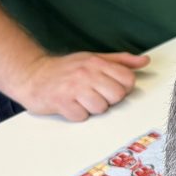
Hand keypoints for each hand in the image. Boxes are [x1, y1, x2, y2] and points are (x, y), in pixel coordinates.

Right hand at [12, 51, 148, 121]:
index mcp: (97, 62)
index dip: (123, 87)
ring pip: (101, 108)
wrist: (31, 74)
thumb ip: (120, 61)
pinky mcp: (61, 102)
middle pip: (117, 95)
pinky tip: (70, 104)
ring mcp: (73, 88)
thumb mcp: (93, 59)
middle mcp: (86, 73)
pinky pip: (81, 116)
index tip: (111, 87)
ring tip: (80, 99)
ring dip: (91, 108)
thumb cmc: (65, 69)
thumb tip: (144, 61)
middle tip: (94, 94)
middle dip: (108, 99)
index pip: (127, 79)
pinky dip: (76, 114)